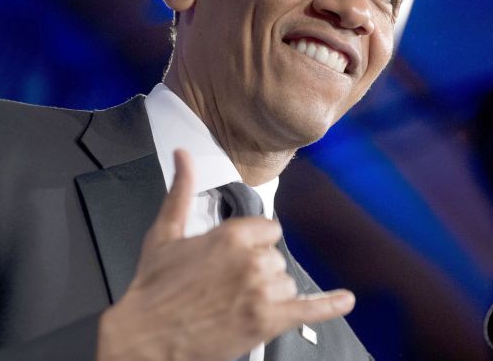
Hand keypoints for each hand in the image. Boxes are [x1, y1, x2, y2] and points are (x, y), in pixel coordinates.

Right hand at [95, 149, 354, 360]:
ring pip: (286, 284)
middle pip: (277, 258)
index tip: (236, 257)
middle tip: (227, 286)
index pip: (269, 230)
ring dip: (270, 295)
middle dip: (258, 271)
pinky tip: (346, 300)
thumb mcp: (164, 233)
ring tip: (237, 304)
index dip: (255, 244)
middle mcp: (252, 260)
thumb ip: (181, 189)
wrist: (145, 339)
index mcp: (231, 235)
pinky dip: (331, 305)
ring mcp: (262, 293)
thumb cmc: (152, 288)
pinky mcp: (267, 323)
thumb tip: (183, 153)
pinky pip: (310, 309)